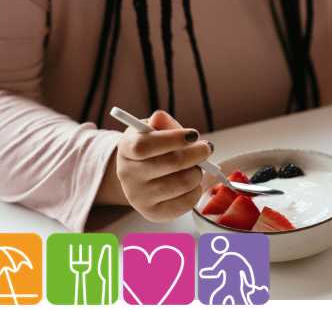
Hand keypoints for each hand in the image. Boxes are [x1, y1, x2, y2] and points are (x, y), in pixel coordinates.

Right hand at [96, 110, 212, 222]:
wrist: (141, 176)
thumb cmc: (152, 148)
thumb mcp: (153, 130)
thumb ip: (161, 123)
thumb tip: (160, 117)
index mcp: (126, 149)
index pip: (145, 145)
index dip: (173, 139)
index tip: (193, 134)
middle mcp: (127, 175)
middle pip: (170, 163)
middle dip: (196, 154)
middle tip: (206, 148)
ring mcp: (138, 197)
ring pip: (181, 183)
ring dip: (197, 172)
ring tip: (197, 166)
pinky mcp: (153, 214)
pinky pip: (185, 203)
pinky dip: (195, 190)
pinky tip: (191, 182)